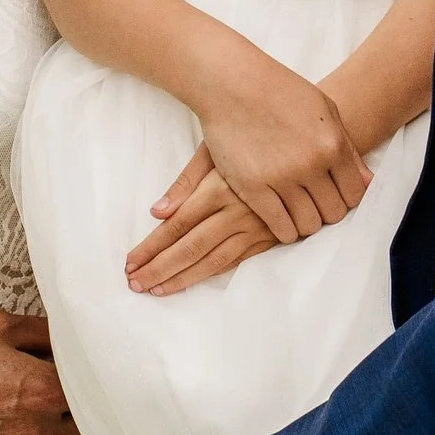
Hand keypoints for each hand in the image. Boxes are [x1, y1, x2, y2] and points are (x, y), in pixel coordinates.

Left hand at [125, 146, 286, 295]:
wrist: (304, 151)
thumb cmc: (251, 144)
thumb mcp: (215, 150)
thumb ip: (186, 181)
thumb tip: (156, 212)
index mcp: (219, 188)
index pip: (176, 225)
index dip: (151, 247)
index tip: (130, 262)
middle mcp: (236, 212)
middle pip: (190, 247)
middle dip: (159, 269)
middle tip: (135, 284)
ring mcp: (255, 228)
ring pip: (212, 260)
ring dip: (181, 278)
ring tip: (156, 290)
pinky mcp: (270, 237)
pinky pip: (235, 261)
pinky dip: (210, 274)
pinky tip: (191, 281)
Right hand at [194, 51, 370, 248]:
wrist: (232, 83)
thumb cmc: (280, 91)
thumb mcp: (325, 110)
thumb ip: (348, 148)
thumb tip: (368, 183)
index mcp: (332, 144)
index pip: (354, 195)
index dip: (346, 199)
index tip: (334, 196)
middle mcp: (311, 164)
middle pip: (333, 213)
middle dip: (327, 212)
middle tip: (315, 205)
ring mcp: (281, 178)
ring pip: (308, 225)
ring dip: (305, 223)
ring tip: (298, 212)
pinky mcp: (252, 188)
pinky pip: (280, 227)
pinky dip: (285, 231)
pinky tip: (282, 221)